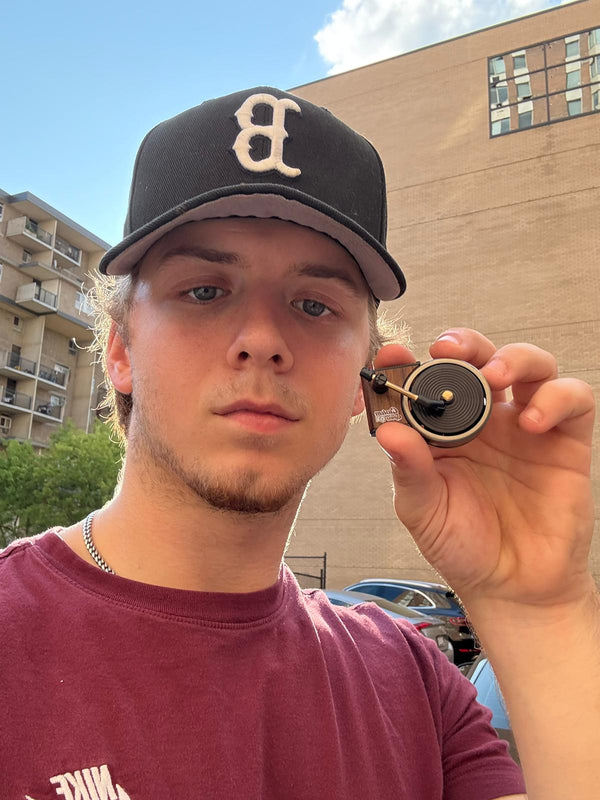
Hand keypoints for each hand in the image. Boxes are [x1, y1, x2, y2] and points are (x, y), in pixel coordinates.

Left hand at [375, 328, 594, 608]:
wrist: (512, 587)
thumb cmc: (463, 545)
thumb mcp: (423, 511)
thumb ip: (409, 471)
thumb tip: (388, 432)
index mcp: (444, 431)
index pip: (428, 382)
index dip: (411, 363)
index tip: (393, 356)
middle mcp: (485, 420)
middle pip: (481, 358)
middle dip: (465, 344)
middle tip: (447, 350)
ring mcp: (526, 426)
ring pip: (530, 365)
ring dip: (513, 358)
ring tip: (494, 376)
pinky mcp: (565, 441)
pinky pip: (573, 400)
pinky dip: (556, 398)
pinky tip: (532, 421)